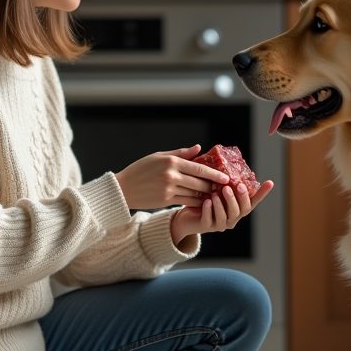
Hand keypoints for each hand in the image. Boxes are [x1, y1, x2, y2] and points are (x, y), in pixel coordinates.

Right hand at [114, 145, 228, 210]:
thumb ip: (180, 153)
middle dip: (214, 186)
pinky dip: (197, 202)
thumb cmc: (141, 169)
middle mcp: (171, 176)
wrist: (124, 188)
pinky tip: (203, 202)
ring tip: (216, 195)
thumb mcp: (159, 156)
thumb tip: (198, 148)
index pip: (199, 168)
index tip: (226, 177)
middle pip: (200, 182)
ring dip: (207, 195)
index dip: (215, 174)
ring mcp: (169, 189)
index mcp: (171, 162)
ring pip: (195, 194)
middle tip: (224, 187)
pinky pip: (187, 202)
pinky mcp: (166, 201)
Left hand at [171, 180, 273, 245]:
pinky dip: (209, 210)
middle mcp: (232, 217)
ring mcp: (220, 224)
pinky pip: (209, 220)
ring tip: (217, 193)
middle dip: (239, 198)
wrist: (186, 215)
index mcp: (237, 207)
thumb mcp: (213, 186)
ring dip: (223, 204)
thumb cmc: (202, 198)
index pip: (253, 201)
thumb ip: (221, 178)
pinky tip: (207, 201)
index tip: (270, 182)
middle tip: (236, 186)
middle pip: (241, 210)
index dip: (262, 193)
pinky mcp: (206, 227)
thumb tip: (221, 157)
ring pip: (226, 216)